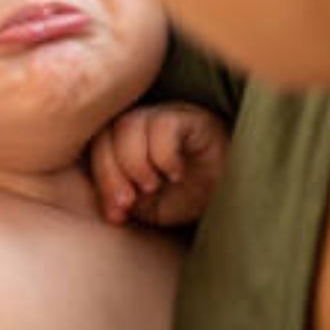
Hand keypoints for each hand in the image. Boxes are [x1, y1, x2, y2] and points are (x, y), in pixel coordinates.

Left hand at [90, 103, 226, 226]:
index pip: (97, 147)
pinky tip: (176, 174)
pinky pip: (162, 125)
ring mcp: (165, 115)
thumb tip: (110, 212)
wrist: (232, 197)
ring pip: (129, 125)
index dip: (101, 180)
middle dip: (112, 174)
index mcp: (123, 140)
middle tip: (130, 203)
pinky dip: (164, 156)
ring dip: (135, 164)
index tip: (117, 214)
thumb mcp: (148, 208)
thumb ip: (123, 202)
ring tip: (153, 186)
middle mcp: (141, 122)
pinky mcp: (191, 117)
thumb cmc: (187, 199)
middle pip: (107, 133)